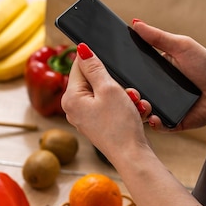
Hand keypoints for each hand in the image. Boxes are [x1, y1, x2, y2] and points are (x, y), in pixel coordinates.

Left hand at [61, 43, 151, 161]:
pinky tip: (135, 112)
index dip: (98, 62)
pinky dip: (124, 107)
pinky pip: (111, 106)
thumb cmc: (119, 125)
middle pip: (94, 79)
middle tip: (127, 92)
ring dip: (124, 95)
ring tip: (133, 104)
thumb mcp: (109, 89)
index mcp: (70, 97)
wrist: (132, 156)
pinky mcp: (98, 124)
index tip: (113, 68)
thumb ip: (95, 67)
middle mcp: (74, 107)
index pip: (79, 66)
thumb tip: (81, 49)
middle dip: (116, 83)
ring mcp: (85, 117)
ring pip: (106, 92)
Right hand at [131, 20, 205, 131]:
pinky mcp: (172, 122)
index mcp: (153, 72)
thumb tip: (135, 23)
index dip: (120, 75)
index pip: (131, 75)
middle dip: (127, 95)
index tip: (109, 73)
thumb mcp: (181, 46)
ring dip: (139, 109)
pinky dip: (154, 123)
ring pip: (142, 112)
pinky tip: (154, 117)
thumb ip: (158, 37)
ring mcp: (162, 107)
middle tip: (127, 92)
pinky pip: (158, 125)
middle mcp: (155, 91)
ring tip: (141, 104)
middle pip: (133, 95)